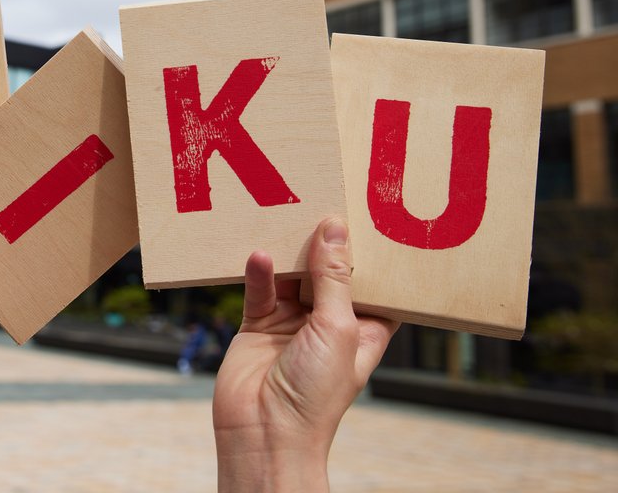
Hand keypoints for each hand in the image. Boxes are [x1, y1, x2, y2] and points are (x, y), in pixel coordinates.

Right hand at [212, 217, 398, 491]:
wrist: (264, 433)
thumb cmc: (316, 395)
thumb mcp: (337, 327)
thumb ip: (333, 276)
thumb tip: (335, 228)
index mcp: (363, 329)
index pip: (375, 285)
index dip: (373, 255)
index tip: (370, 215)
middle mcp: (329, 323)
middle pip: (329, 272)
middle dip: (326, 243)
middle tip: (322, 199)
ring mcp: (292, 323)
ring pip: (292, 275)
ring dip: (289, 253)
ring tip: (287, 217)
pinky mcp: (258, 324)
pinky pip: (260, 288)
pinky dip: (259, 271)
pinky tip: (258, 255)